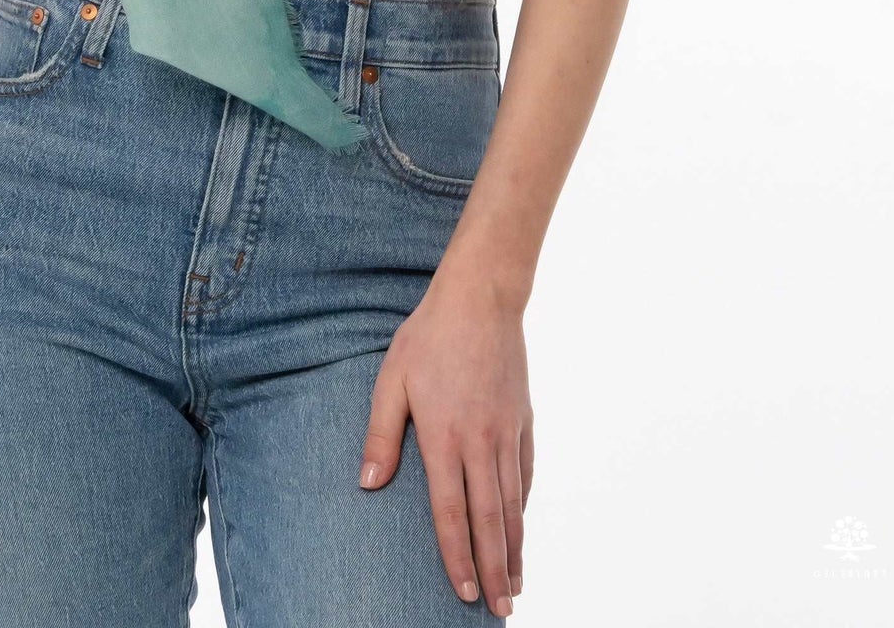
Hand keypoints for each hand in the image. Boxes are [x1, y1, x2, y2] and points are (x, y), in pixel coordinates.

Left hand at [358, 273, 532, 613]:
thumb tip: (368, 483)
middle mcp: (480, 442)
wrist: (480, 297)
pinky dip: (523, 506)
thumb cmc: (428, 337)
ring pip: (513, 503)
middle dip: (494, 571)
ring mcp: (507, 431)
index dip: (456, 557)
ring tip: (516, 586)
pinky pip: (525, 472)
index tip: (462, 594)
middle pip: (490, 520)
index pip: (451, 512)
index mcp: (444, 436)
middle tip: (499, 612)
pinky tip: (521, 527)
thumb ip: (382, 433)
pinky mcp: (523, 418)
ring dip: (515, 549)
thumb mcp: (392, 379)